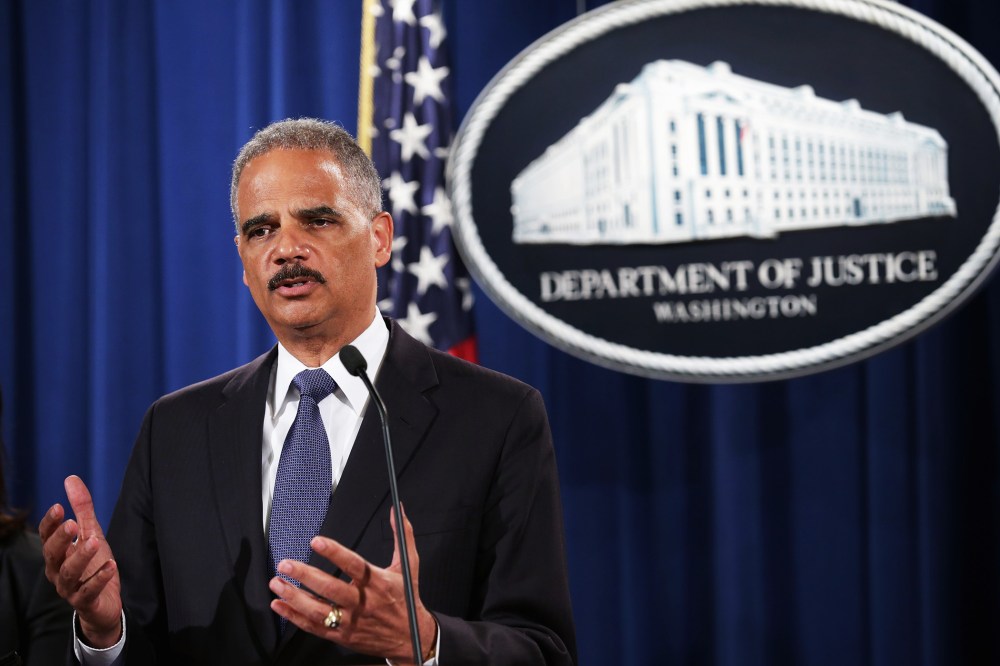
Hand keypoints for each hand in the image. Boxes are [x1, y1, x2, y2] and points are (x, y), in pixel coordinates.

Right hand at [39, 475, 122, 647]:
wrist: (103, 603)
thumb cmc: (93, 564)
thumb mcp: (91, 533)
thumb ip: (82, 508)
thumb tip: (71, 478)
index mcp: (57, 554)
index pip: (46, 537)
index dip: (50, 523)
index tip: (59, 507)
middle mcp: (58, 571)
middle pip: (51, 555)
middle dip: (60, 539)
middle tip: (73, 524)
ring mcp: (70, 588)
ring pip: (68, 573)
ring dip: (80, 557)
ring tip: (95, 542)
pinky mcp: (86, 602)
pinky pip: (89, 592)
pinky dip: (99, 578)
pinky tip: (111, 565)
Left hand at [269, 506, 436, 664]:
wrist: (411, 636)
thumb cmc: (407, 599)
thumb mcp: (409, 566)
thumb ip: (402, 535)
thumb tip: (396, 511)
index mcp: (378, 582)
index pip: (354, 565)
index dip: (334, 553)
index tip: (316, 541)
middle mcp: (363, 602)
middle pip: (331, 589)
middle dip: (306, 575)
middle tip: (286, 564)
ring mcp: (351, 621)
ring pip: (318, 610)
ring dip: (295, 597)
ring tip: (277, 584)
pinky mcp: (342, 636)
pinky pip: (315, 627)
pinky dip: (295, 617)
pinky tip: (280, 605)